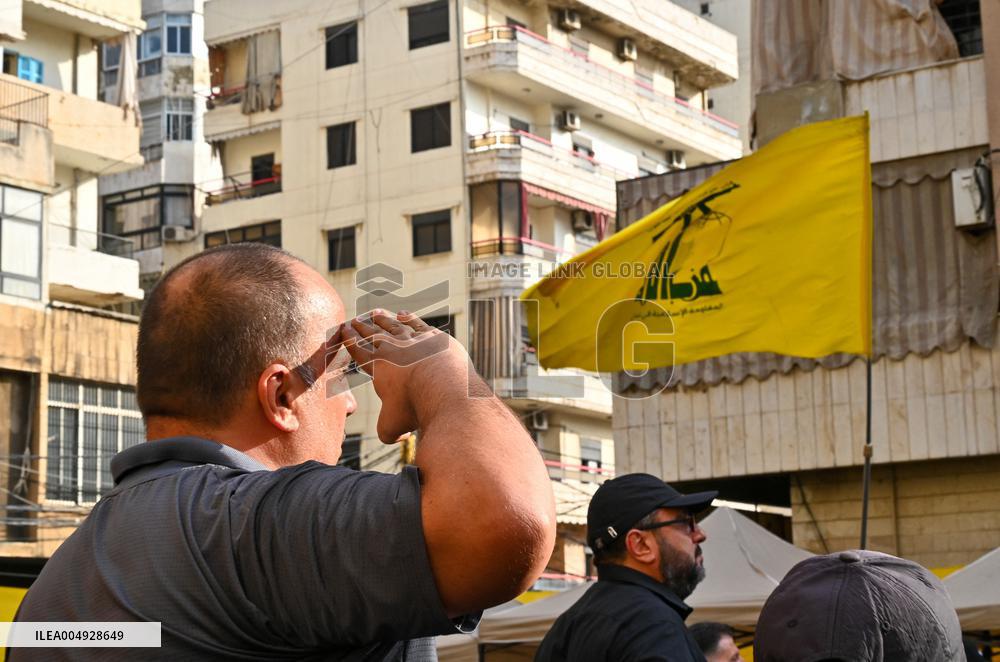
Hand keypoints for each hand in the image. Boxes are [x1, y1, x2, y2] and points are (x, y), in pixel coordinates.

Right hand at [342, 310, 469, 442]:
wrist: (444, 387)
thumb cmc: (414, 408)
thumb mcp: (393, 428)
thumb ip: (388, 433)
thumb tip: (400, 438)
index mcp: (377, 367)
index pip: (359, 352)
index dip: (350, 341)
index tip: (343, 330)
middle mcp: (392, 349)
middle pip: (373, 335)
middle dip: (362, 328)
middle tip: (354, 320)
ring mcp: (414, 340)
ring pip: (393, 326)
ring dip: (382, 319)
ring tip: (374, 313)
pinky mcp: (435, 337)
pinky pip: (417, 324)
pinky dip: (408, 318)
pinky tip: (403, 315)